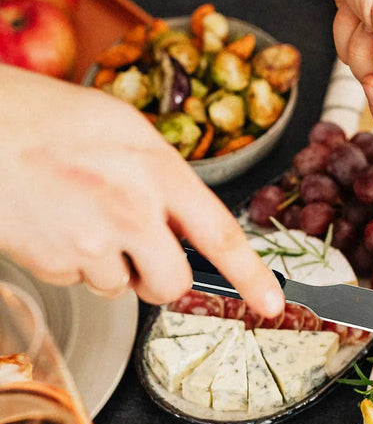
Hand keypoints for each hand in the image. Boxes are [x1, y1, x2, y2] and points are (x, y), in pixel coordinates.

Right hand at [0, 65, 283, 316]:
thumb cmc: (49, 119)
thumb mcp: (126, 131)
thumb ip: (164, 179)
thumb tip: (187, 224)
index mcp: (158, 170)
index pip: (220, 235)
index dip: (251, 277)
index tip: (271, 305)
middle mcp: (131, 209)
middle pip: (172, 284)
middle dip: (161, 281)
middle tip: (139, 254)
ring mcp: (90, 240)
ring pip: (120, 287)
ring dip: (108, 266)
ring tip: (78, 216)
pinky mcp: (52, 261)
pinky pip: (78, 282)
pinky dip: (70, 262)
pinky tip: (53, 223)